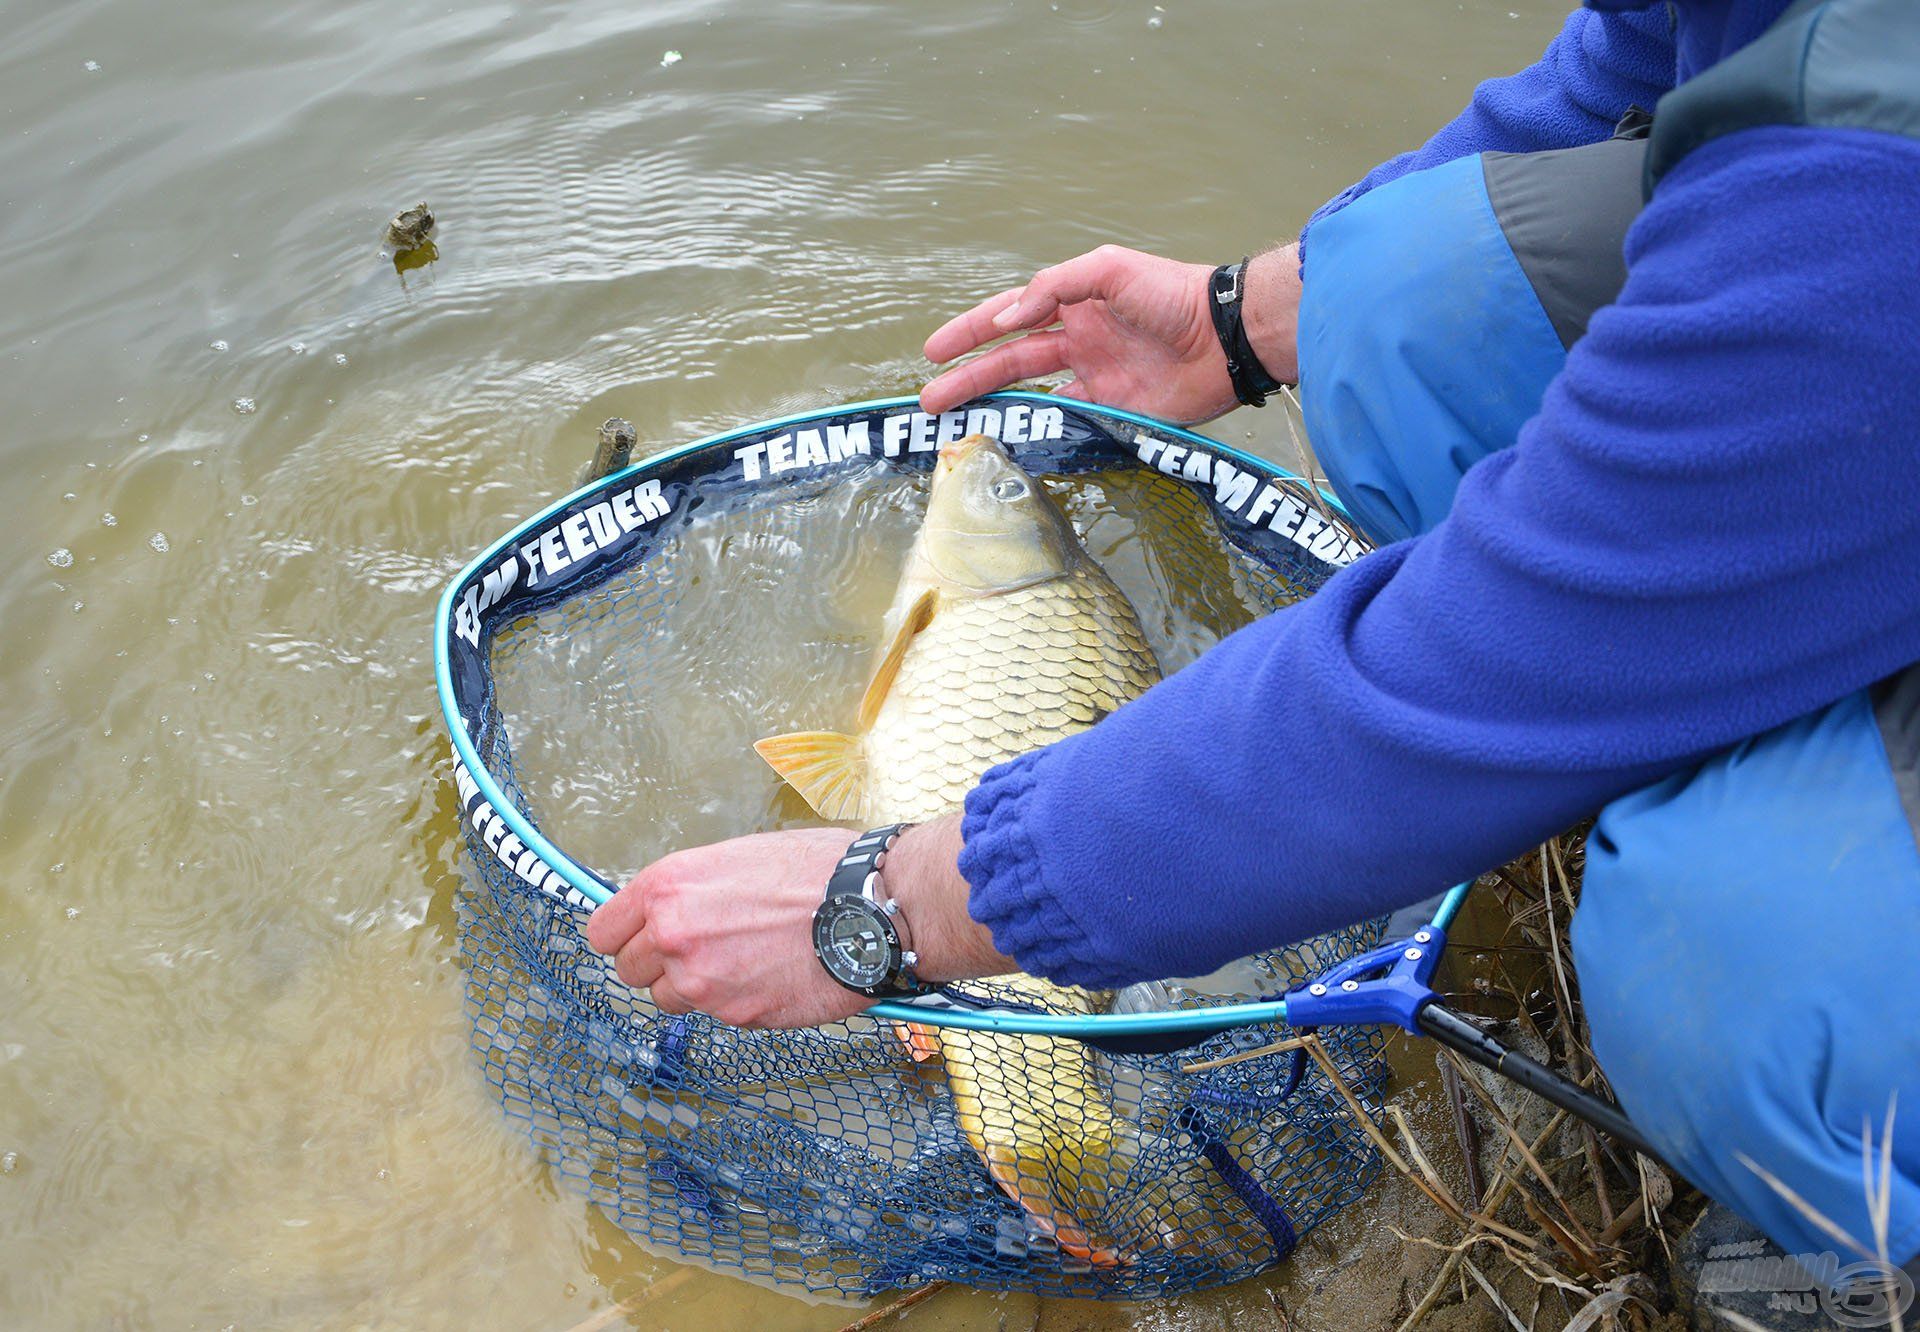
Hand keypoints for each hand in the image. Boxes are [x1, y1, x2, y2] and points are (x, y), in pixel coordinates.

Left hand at [584, 817, 1012, 1027]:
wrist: (871, 906)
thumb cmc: (817, 869)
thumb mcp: (737, 856)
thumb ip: (691, 890)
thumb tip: (669, 911)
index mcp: (668, 887)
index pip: (602, 932)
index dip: (623, 936)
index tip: (639, 938)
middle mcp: (673, 935)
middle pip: (628, 971)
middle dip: (658, 964)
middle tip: (702, 949)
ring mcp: (702, 981)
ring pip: (668, 999)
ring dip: (694, 987)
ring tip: (741, 962)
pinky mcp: (736, 1015)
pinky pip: (716, 1015)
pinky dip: (735, 1001)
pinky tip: (770, 975)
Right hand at [920, 244, 1301, 423]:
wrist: (1224, 337)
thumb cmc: (1171, 294)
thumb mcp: (1107, 270)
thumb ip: (1052, 289)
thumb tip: (1007, 320)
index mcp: (1072, 302)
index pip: (1008, 317)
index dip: (970, 333)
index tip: (933, 352)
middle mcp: (1077, 339)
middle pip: (1010, 360)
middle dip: (968, 378)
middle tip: (930, 400)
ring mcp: (1093, 376)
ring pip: (1030, 393)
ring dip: (993, 405)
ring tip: (956, 420)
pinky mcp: (1113, 409)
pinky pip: (1066, 420)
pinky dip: (1039, 428)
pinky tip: (1010, 437)